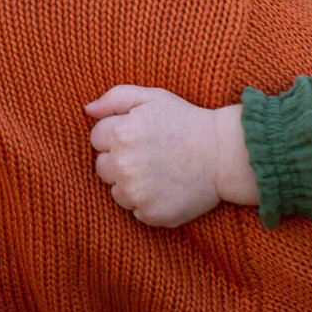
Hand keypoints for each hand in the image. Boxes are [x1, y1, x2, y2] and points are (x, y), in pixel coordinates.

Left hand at [85, 85, 253, 227]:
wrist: (223, 154)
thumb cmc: (186, 121)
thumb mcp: (153, 97)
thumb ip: (116, 98)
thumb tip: (87, 110)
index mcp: (121, 133)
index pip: (96, 137)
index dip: (118, 133)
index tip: (140, 134)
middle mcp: (124, 165)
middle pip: (101, 166)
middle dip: (119, 159)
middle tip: (149, 152)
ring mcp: (136, 192)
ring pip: (114, 190)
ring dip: (129, 182)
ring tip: (158, 169)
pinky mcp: (150, 214)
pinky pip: (134, 209)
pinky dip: (145, 200)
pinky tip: (165, 186)